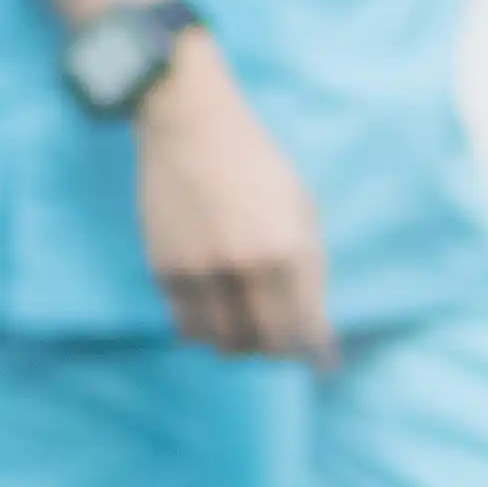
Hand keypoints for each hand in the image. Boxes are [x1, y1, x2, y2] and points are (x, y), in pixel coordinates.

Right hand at [135, 51, 334, 365]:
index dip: (315, 353)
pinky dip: (206, 329)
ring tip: (248, 326)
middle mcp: (244, 266)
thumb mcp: (300, 208)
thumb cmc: (255, 164)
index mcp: (287, 249)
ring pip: (221, 342)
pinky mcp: (165, 269)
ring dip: (239, 344)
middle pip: (265, 343)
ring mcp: (200, 271)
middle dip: (279, 350)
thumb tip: (317, 331)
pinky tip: (218, 312)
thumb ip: (309, 269)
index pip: (304, 329)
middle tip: (284, 343)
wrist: (190, 124)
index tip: (322, 362)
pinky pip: (187, 325)